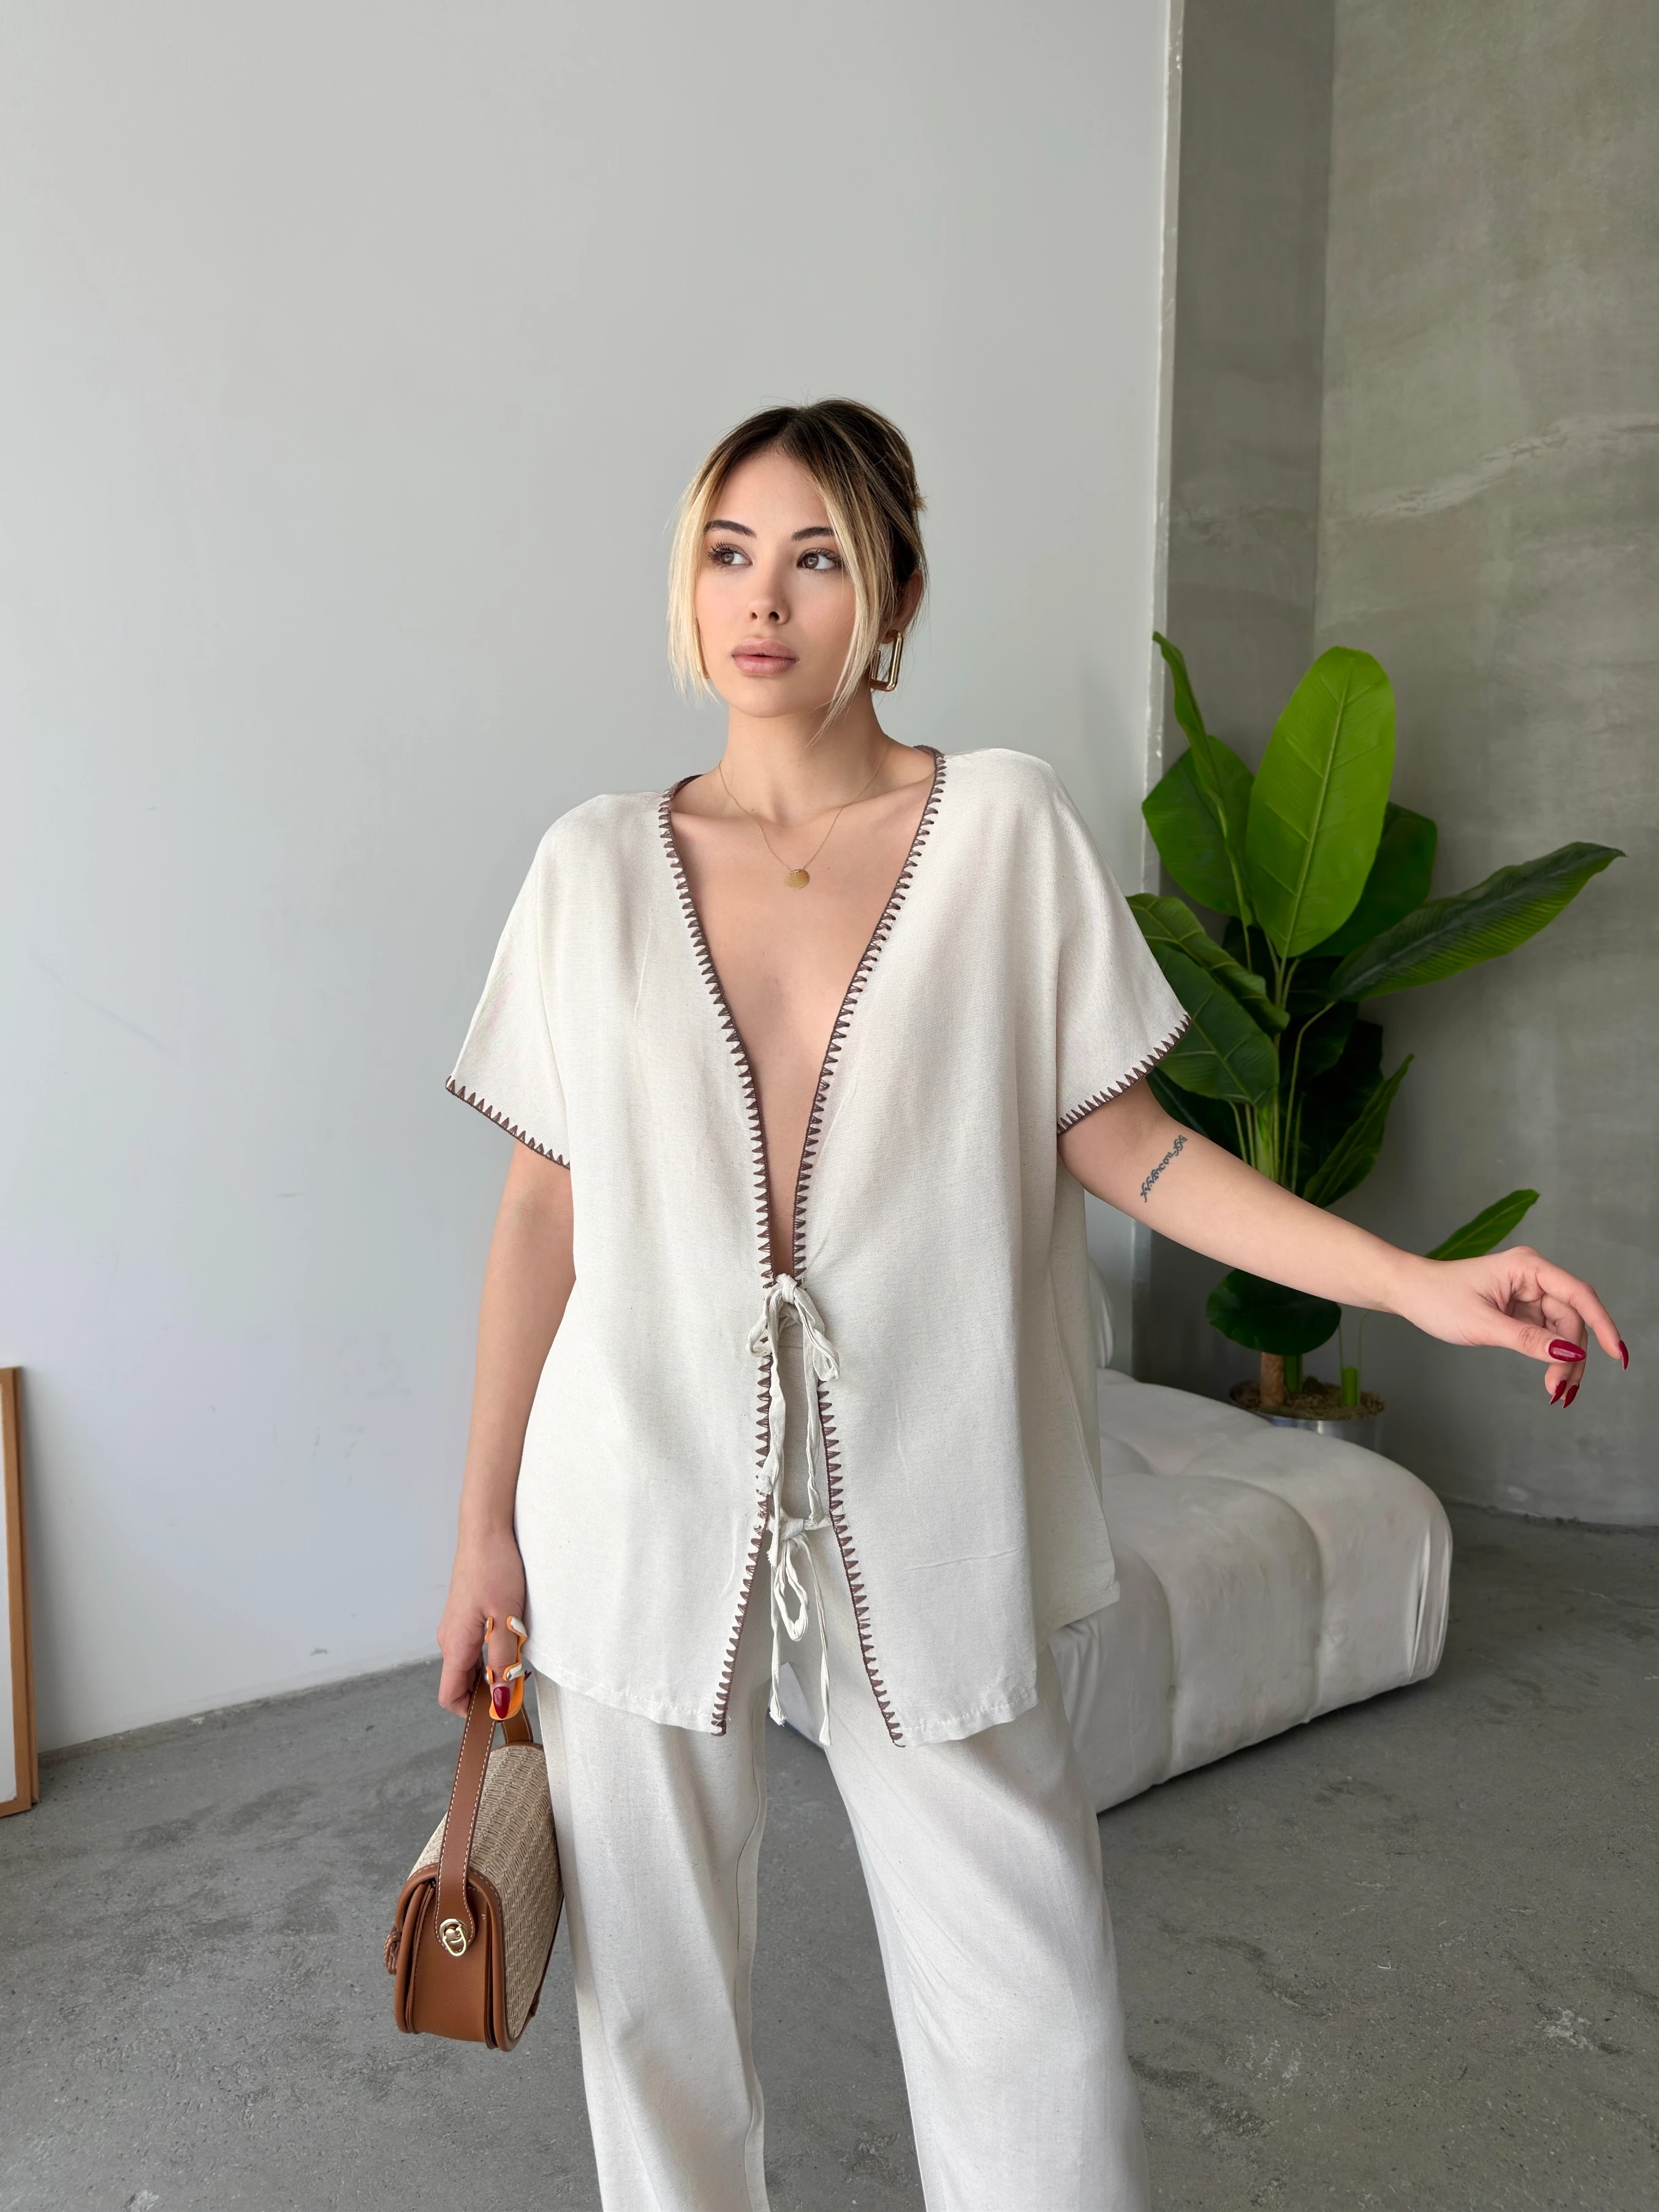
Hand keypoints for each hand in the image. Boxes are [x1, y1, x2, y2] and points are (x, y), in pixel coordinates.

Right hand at [437, 1526, 527, 1716]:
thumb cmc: (495, 1569)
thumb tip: (498, 1701)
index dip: (472, 1711)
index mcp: (455, 1645)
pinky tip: (512, 1642)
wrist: (485, 1531)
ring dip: (491, 1670)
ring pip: (469, 1664)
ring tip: (519, 1661)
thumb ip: (502, 1661)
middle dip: (487, 1692)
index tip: (500, 1710)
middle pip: (460, 1683)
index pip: (450, 1696)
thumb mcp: (506, 1620)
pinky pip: (473, 1646)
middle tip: (518, 1685)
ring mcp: (455, 1626)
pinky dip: (490, 1653)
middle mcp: (449, 1639)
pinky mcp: (465, 1614)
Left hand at [1394, 1245, 1626, 1404]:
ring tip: (1556, 1392)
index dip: (1602, 1324)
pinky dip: (1551, 1357)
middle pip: (1573, 1318)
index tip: (1615, 1354)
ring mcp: (1529, 1294)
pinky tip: (1552, 1378)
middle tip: (1561, 1390)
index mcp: (1528, 1267)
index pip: (1578, 1294)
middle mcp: (1534, 1277)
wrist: (1410, 1293)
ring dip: (1564, 1361)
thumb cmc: (1438, 1298)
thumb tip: (1568, 1353)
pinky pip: (1547, 1335)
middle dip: (1573, 1355)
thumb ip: (1528, 1339)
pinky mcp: (1522, 1310)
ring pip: (1563, 1330)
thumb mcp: (1483, 1324)